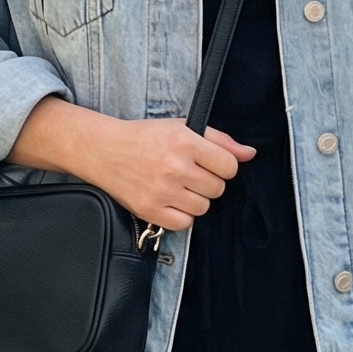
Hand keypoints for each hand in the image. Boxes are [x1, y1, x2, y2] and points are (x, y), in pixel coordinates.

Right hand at [9, 102, 253, 231]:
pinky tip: (170, 200)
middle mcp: (174, 166)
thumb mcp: (182, 127)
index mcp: (185, 141)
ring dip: (195, 199)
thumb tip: (249, 154)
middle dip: (208, 182)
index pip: (229, 166)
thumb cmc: (144, 137)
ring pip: (203, 207)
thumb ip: (219, 140)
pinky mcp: (150, 210)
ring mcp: (161, 191)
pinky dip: (181, 215)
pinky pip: (185, 224)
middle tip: (189, 174)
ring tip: (178, 186)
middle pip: (218, 189)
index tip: (209, 163)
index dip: (222, 166)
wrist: (103, 150)